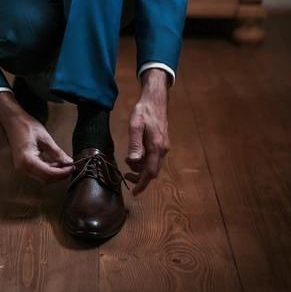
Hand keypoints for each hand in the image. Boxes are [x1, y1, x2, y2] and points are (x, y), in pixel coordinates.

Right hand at [0, 92, 73, 183]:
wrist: (13, 121)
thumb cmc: (27, 126)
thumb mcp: (45, 138)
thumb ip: (57, 152)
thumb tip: (69, 162)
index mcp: (27, 160)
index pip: (48, 174)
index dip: (62, 173)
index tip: (72, 167)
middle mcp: (23, 167)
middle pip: (45, 179)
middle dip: (59, 175)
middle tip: (71, 166)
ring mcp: (22, 167)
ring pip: (42, 177)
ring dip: (54, 173)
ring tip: (65, 164)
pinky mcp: (23, 165)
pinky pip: (38, 172)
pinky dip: (48, 170)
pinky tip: (56, 163)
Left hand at [125, 72, 170, 195]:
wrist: (156, 98)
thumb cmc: (144, 110)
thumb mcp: (135, 125)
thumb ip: (135, 144)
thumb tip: (133, 162)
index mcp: (157, 147)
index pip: (150, 172)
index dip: (142, 184)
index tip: (134, 192)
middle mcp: (163, 149)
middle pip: (153, 171)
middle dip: (140, 176)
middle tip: (126, 174)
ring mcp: (164, 146)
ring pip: (153, 164)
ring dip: (141, 168)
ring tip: (128, 161)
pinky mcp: (162, 142)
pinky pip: (154, 158)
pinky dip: (144, 161)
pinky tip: (136, 154)